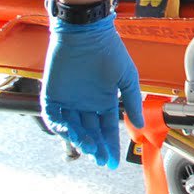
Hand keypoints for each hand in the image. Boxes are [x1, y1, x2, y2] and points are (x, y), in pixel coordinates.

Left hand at [41, 15, 143, 167]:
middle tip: (100, 158)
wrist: (86, 32)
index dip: (110, 146)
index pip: (106, 130)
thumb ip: (132, 102)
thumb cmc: (109, 50)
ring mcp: (68, 100)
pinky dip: (60, 127)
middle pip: (89, 133)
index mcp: (103, 101)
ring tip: (88, 145)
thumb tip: (140, 125)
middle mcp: (85, 103)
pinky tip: (70, 131)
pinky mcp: (53, 95)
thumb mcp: (127, 78)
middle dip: (95, 148)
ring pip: (72, 129)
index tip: (112, 161)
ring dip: (79, 139)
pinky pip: (53, 117)